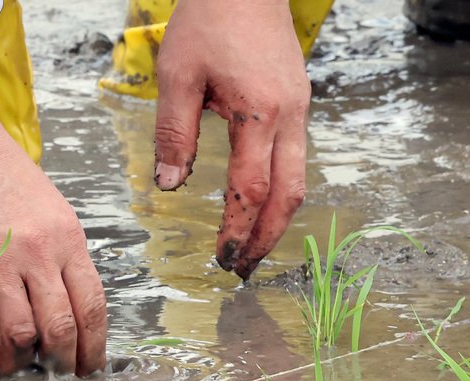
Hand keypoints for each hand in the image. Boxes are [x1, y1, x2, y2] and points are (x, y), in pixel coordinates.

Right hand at [0, 93, 107, 377]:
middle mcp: (36, 253)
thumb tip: (65, 303)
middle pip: (59, 328)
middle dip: (60, 361)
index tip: (88, 367)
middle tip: (54, 376)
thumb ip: (58, 254)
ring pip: (18, 333)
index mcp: (66, 239)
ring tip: (12, 368)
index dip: (93, 346)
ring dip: (16, 360)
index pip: (91, 306)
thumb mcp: (47, 208)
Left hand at [154, 0, 310, 279]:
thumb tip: (169, 186)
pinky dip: (280, 191)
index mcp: (259, 112)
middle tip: (243, 268)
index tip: (222, 256)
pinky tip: (259, 204)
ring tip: (252, 246)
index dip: (237, 228)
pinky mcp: (298, 104)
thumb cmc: (209, 20)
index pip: (251, 189)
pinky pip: (296, 159)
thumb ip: (174, 134)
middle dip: (267, 238)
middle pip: (288, 196)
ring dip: (276, 218)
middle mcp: (290, 117)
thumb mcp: (177, 76)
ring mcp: (300, 111)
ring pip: (298, 180)